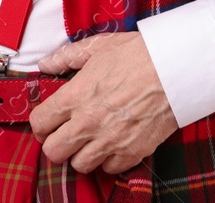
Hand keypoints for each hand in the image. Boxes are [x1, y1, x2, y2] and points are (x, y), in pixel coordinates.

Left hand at [29, 32, 178, 174]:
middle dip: (56, 143)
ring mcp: (109, 141)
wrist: (175, 69)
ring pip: (78, 165)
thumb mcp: (99, 47)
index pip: (39, 123)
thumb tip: (45, 64)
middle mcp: (88, 123)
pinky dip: (108, 159)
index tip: (50, 121)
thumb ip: (67, 56)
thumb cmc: (138, 54)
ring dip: (82, 154)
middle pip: (53, 152)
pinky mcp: (131, 152)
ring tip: (91, 139)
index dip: (42, 123)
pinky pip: (108, 169)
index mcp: (75, 96)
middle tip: (66, 134)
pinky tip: (113, 142)